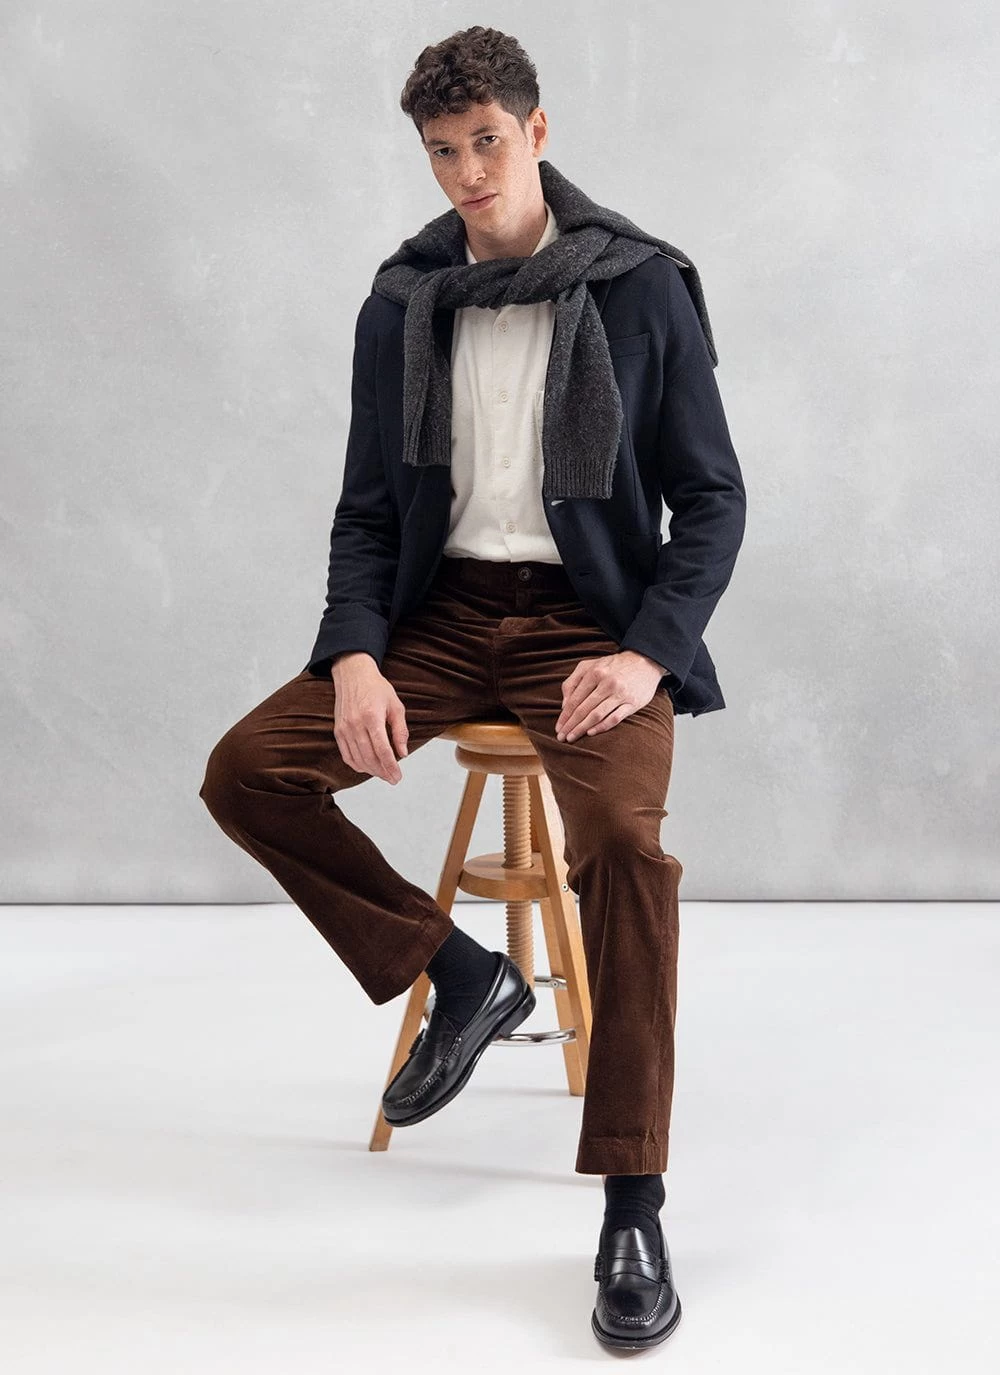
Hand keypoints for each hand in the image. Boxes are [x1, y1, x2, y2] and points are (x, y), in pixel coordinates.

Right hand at [331, 654, 408, 784]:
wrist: (353, 674)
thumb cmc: (377, 688)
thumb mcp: (396, 705)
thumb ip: (400, 730)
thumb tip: (403, 754)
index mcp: (372, 717)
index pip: (382, 750)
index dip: (391, 767)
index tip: (398, 777)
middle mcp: (355, 724)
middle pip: (369, 758)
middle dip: (383, 772)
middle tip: (393, 778)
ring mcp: (344, 729)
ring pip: (358, 759)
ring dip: (372, 771)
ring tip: (383, 774)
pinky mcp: (338, 731)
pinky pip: (347, 755)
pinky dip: (358, 765)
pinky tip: (368, 767)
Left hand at [555, 651, 666, 741]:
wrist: (645, 662)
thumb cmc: (613, 666)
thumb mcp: (590, 665)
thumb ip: (573, 682)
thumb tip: (564, 705)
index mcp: (594, 673)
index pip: (575, 699)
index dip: (565, 716)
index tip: (558, 728)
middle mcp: (607, 683)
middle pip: (584, 709)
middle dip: (571, 725)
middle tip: (562, 737)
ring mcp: (620, 694)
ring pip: (597, 715)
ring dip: (582, 728)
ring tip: (572, 738)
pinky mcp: (633, 703)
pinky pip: (615, 718)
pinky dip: (602, 727)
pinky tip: (591, 733)